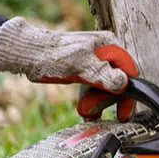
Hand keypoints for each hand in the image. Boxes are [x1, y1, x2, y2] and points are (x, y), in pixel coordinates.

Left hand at [0, 17, 138, 120]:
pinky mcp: (85, 71)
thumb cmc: (53, 55)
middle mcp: (105, 53)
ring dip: (98, 102)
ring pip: (107, 88)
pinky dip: (91, 101)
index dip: (129, 93)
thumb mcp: (80, 65)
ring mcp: (95, 62)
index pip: (129, 71)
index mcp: (109, 45)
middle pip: (119, 81)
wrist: (29, 54)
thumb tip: (123, 83)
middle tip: (99, 112)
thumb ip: (103, 74)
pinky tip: (86, 111)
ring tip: (87, 111)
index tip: (124, 112)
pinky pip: (95, 89)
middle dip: (109, 100)